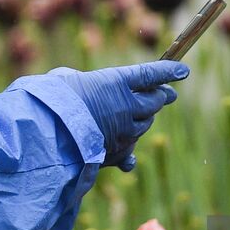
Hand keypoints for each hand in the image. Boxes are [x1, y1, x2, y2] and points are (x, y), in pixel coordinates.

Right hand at [50, 61, 189, 170]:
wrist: (46, 137)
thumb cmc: (50, 101)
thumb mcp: (65, 79)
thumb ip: (81, 81)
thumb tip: (80, 87)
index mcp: (116, 82)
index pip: (150, 74)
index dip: (169, 71)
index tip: (184, 71)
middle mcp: (126, 107)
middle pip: (154, 101)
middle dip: (162, 97)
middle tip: (167, 95)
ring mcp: (124, 132)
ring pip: (145, 125)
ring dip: (145, 119)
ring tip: (142, 116)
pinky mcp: (115, 153)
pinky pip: (130, 153)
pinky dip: (130, 153)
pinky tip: (130, 158)